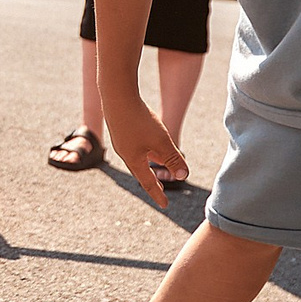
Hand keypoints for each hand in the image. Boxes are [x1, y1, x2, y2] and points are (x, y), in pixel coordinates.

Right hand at [104, 90, 189, 206]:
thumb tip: (184, 176)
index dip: (158, 194)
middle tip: (160, 189)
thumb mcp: (161, 141)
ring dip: (150, 162)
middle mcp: (125, 153)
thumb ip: (173, 159)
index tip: (165, 205)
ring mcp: (121, 140)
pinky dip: (145, 150)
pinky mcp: (121, 128)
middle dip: (151, 180)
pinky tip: (148, 142)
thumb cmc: (139, 120)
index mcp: (134, 160)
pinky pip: (135, 145)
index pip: (148, 182)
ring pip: (139, 156)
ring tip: (159, 164)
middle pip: (141, 171)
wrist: (116, 95)